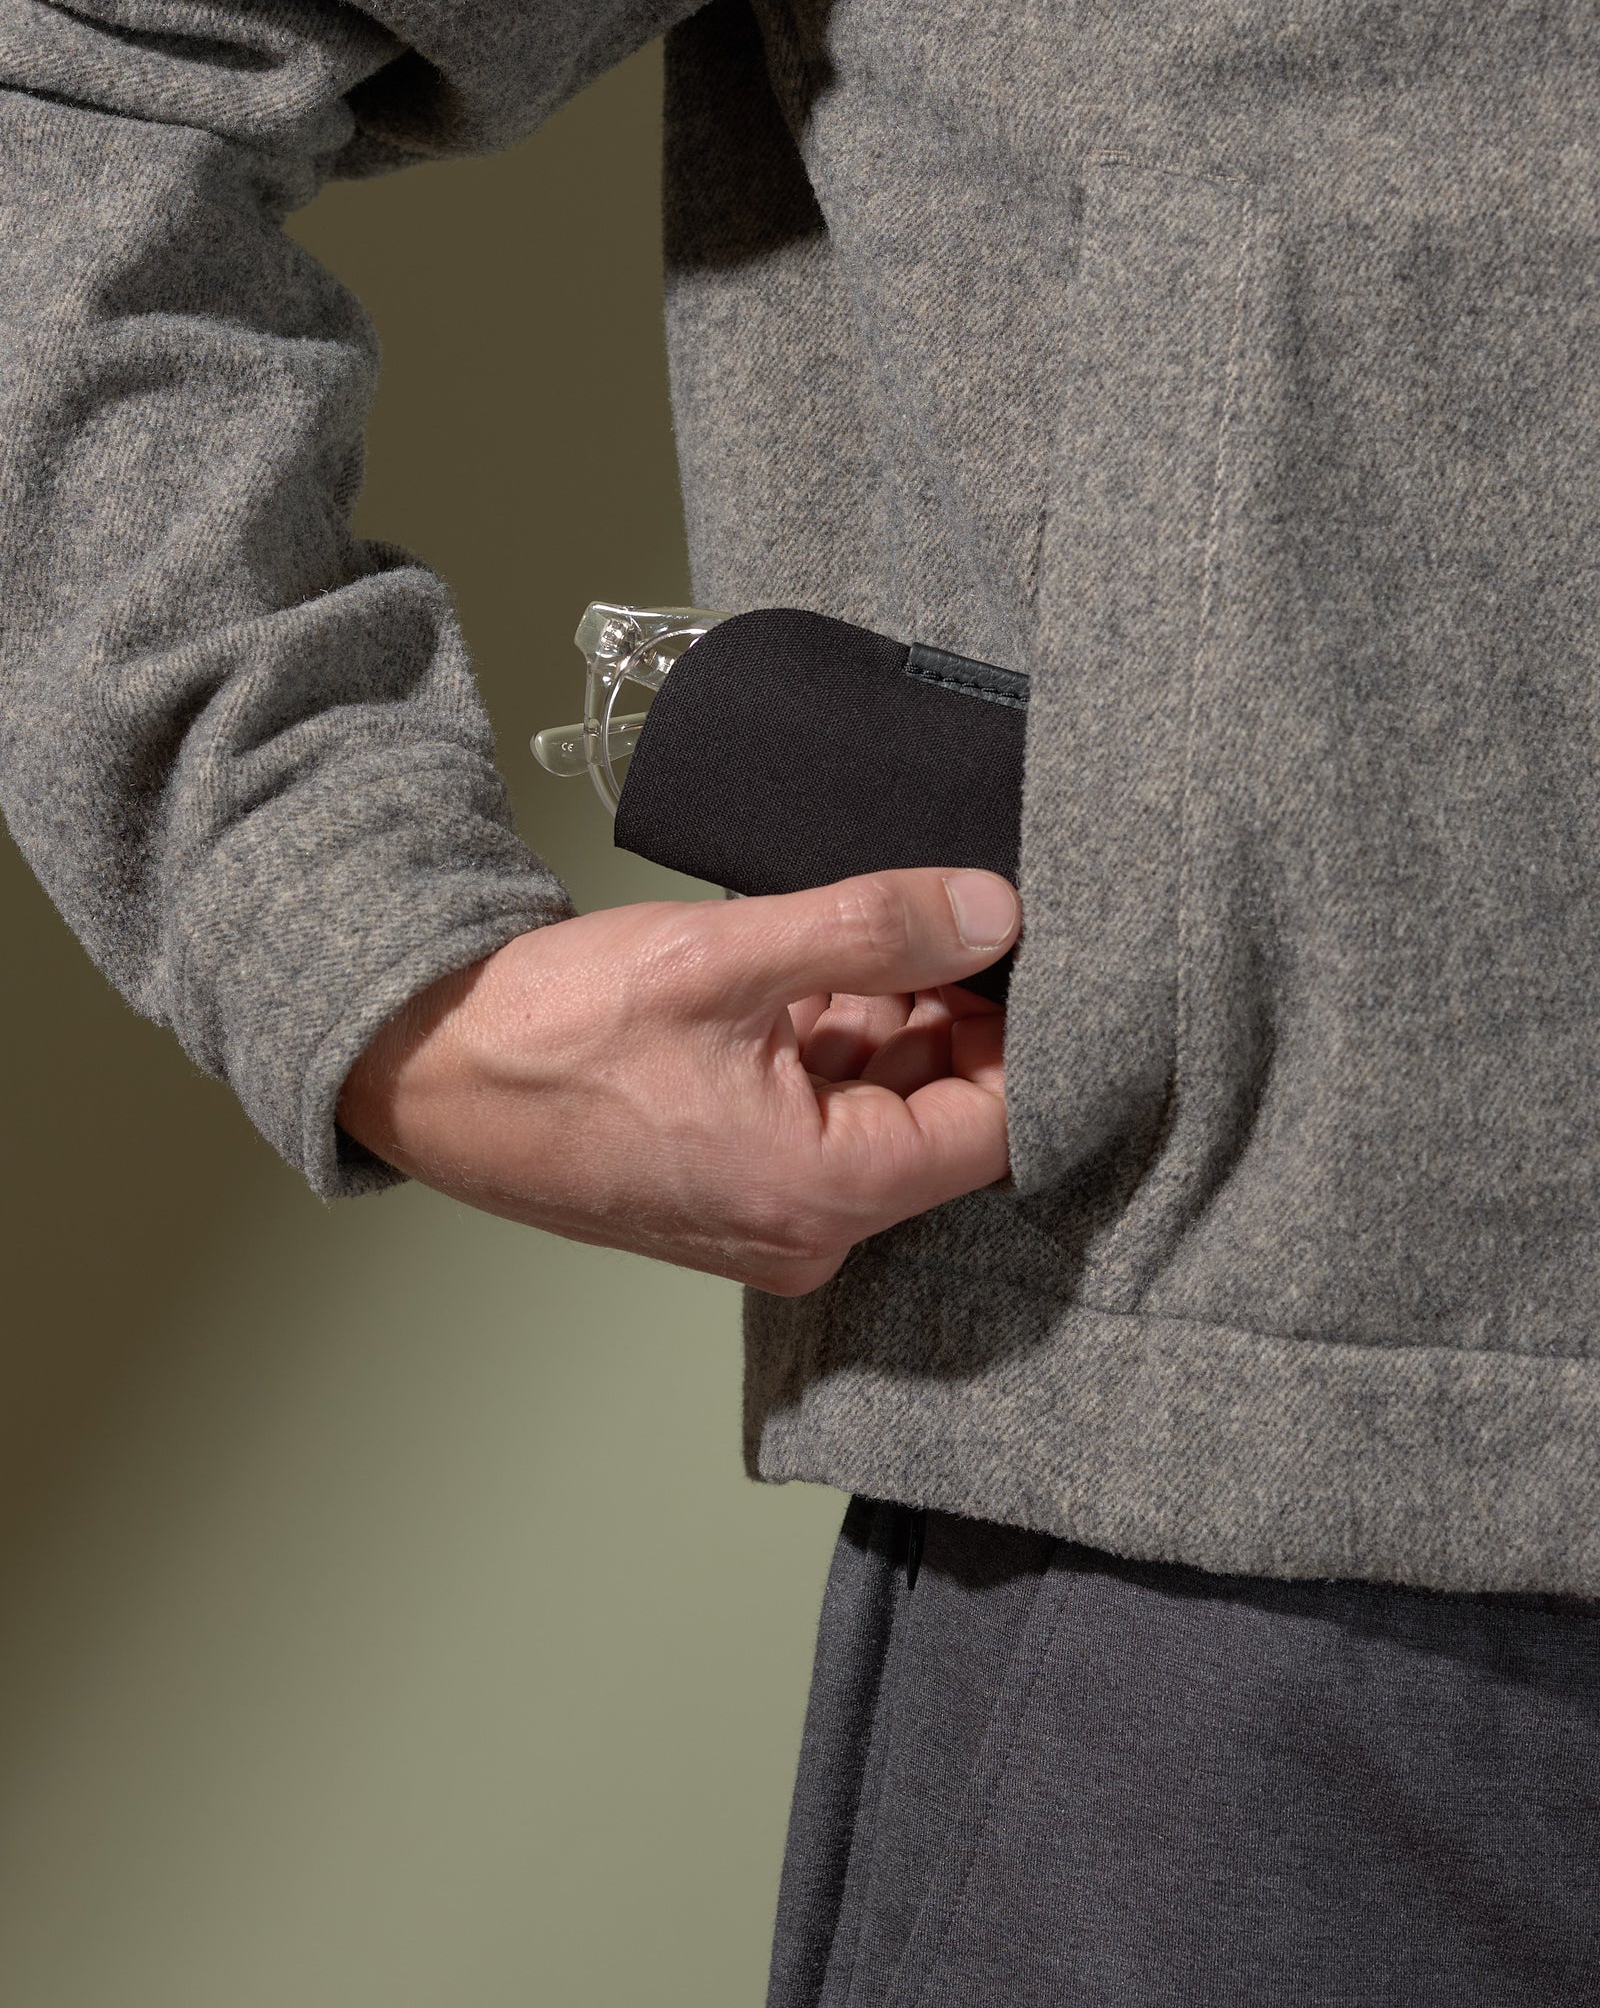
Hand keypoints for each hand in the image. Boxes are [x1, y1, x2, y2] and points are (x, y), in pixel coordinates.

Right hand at [337, 868, 1019, 1294]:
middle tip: (941, 918)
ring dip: (886, 1023)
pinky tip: (804, 977)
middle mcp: (804, 1230)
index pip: (993, 1128)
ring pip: (877, 1110)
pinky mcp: (732, 1190)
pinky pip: (818, 1119)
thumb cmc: (550, 1034)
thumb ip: (873, 928)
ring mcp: (765, 1216)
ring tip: (856, 937)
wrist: (424, 1070)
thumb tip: (990, 912)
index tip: (1023, 952)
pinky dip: (827, 1046)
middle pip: (939, 1120)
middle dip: (950, 1017)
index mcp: (820, 1194)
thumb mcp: (728, 955)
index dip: (1020, 1034)